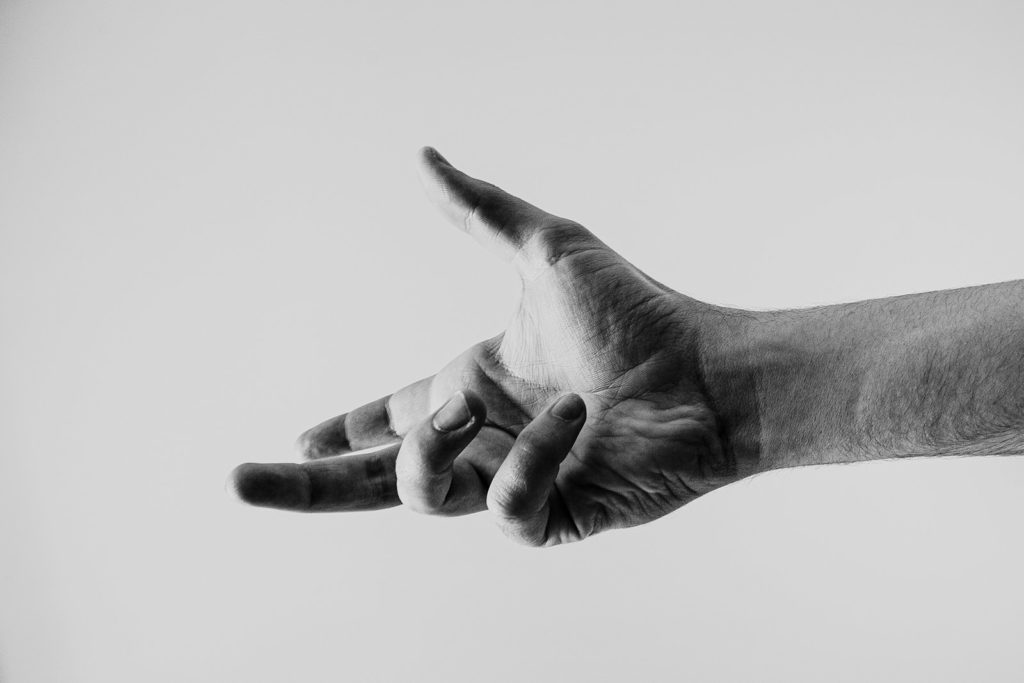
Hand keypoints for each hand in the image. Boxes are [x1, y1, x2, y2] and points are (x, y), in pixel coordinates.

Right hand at [231, 148, 741, 545]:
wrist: (714, 374)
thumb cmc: (639, 315)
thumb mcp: (546, 250)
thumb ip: (478, 210)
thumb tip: (420, 155)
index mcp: (473, 386)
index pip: (388, 416)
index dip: (340, 431)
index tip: (299, 437)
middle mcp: (484, 440)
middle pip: (374, 478)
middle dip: (304, 486)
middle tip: (240, 481)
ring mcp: (513, 482)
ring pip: (423, 493)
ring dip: (432, 447)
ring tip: (471, 404)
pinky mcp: (550, 517)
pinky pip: (502, 504)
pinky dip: (526, 458)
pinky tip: (571, 419)